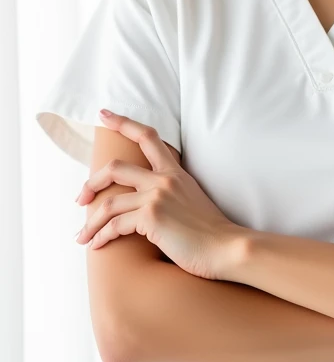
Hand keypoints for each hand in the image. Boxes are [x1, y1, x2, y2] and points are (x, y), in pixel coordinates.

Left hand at [74, 110, 248, 279]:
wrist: (225, 247)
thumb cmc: (209, 232)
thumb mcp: (190, 200)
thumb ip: (170, 193)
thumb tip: (144, 202)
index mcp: (174, 172)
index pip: (148, 137)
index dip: (123, 122)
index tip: (104, 115)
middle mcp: (163, 179)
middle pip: (115, 168)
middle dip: (91, 182)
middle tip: (81, 199)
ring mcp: (156, 196)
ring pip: (108, 203)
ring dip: (90, 222)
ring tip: (82, 237)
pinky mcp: (151, 217)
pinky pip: (114, 225)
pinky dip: (101, 236)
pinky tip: (97, 246)